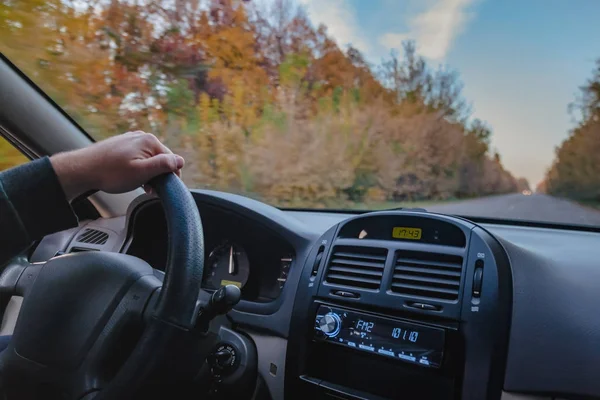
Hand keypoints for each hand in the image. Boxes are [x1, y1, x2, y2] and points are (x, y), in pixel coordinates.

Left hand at [50, 131, 183, 200]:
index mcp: (150, 141)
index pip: (172, 160)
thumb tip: (181, 161)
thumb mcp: (142, 172)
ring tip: (138, 185)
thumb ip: (163, 165)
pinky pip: (138, 157)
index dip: (171, 177)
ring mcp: (131, 140)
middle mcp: (142, 136)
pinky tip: (130, 178)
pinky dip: (138, 169)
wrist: (82, 169)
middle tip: (148, 189)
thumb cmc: (111, 173)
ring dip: (148, 173)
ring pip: (149, 159)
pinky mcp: (122, 145)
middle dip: (158, 175)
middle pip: (161, 159)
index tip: (162, 189)